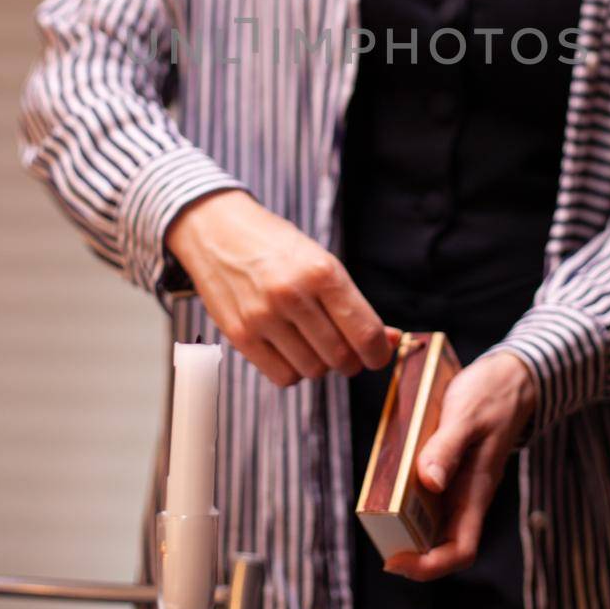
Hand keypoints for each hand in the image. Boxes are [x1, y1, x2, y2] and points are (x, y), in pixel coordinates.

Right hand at [165, 190, 401, 387]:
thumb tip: (391, 342)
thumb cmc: (277, 248)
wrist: (217, 231)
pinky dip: (294, 370)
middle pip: (341, 358)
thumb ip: (354, 305)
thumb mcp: (321, 263)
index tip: (378, 354)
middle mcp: (292, 295)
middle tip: (345, 347)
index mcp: (322, 271)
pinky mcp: (240, 335)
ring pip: (313, 371)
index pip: (366, 333)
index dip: (379, 353)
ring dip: (321, 364)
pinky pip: (283, 377)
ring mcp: (263, 317)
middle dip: (351, 360)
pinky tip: (289, 348)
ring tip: (311, 340)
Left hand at [382, 350, 537, 581]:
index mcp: (477, 491)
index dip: (429, 566)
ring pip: (434, 524)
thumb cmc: (491, 396)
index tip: (395, 561)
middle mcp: (468, 497)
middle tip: (378, 538)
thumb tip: (429, 482)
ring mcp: (460, 486)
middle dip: (411, 552)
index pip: (461, 550)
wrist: (511, 378)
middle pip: (443, 545)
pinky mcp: (452, 471)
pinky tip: (389, 484)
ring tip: (377, 515)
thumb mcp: (466, 415)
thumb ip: (447, 448)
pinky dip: (408, 498)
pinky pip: (429, 497)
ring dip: (407, 528)